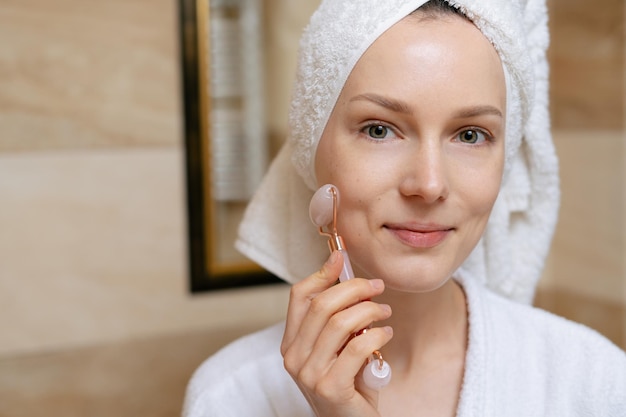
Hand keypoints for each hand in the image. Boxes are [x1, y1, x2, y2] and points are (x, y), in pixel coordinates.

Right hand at [281, 251, 392, 416]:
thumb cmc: (348, 386)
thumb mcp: (338, 348)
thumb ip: (336, 320)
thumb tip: (345, 277)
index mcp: (291, 344)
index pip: (299, 297)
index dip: (321, 273)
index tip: (342, 257)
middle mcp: (294, 358)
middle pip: (322, 305)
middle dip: (354, 288)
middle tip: (377, 287)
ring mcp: (309, 374)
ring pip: (341, 322)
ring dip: (370, 310)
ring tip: (385, 312)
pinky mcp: (331, 387)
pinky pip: (358, 346)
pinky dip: (377, 334)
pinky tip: (387, 333)